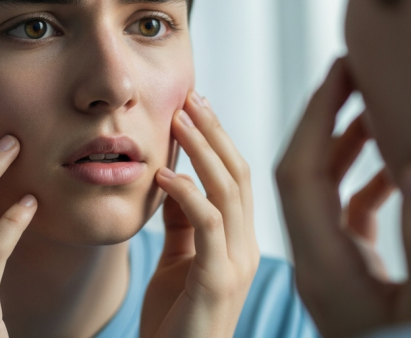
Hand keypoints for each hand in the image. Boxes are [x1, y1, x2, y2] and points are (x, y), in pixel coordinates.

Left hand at [140, 91, 259, 337]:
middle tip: (191, 95)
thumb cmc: (174, 323)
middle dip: (214, 131)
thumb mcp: (179, 262)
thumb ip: (183, 222)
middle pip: (238, 174)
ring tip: (178, 118)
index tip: (196, 104)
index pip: (236, 177)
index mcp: (240, 242)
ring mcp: (237, 264)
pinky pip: (207, 224)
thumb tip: (175, 176)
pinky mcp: (217, 281)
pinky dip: (187, 192)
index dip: (218, 138)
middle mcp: (246, 248)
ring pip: (228, 191)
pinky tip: (164, 173)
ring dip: (202, 149)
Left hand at [276, 59, 410, 337]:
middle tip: (344, 69)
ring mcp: (331, 263)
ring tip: (368, 99)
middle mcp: (317, 258)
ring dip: (341, 142)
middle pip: (299, 172)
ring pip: (322, 188)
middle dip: (319, 117)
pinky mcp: (349, 268)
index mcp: (324, 263)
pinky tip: (393, 159)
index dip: (315, 116)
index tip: (337, 71)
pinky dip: (363, 176)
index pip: (299, 173)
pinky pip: (345, 209)